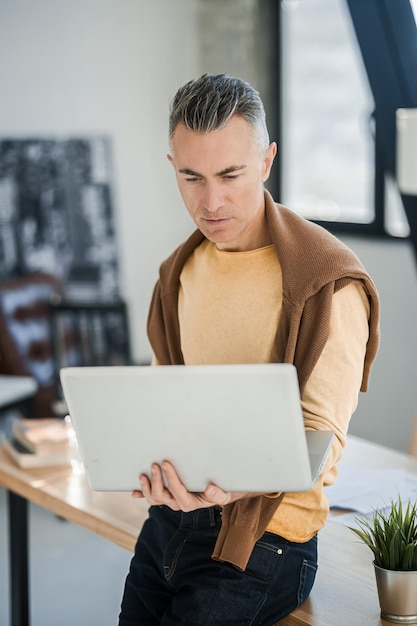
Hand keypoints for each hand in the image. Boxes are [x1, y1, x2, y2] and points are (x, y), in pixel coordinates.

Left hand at [132, 461, 253, 510]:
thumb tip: (209, 489)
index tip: (166, 463)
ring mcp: (170, 501)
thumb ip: (218, 494)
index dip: (170, 477)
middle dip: (156, 481)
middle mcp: (177, 503)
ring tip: (142, 475)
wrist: (216, 495)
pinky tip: (134, 492)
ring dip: (146, 487)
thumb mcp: (223, 494)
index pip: (177, 490)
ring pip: (154, 498)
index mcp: (189, 502)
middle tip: (154, 465)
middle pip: (161, 496)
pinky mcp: (166, 497)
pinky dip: (142, 494)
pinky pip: (152, 498)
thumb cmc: (219, 492)